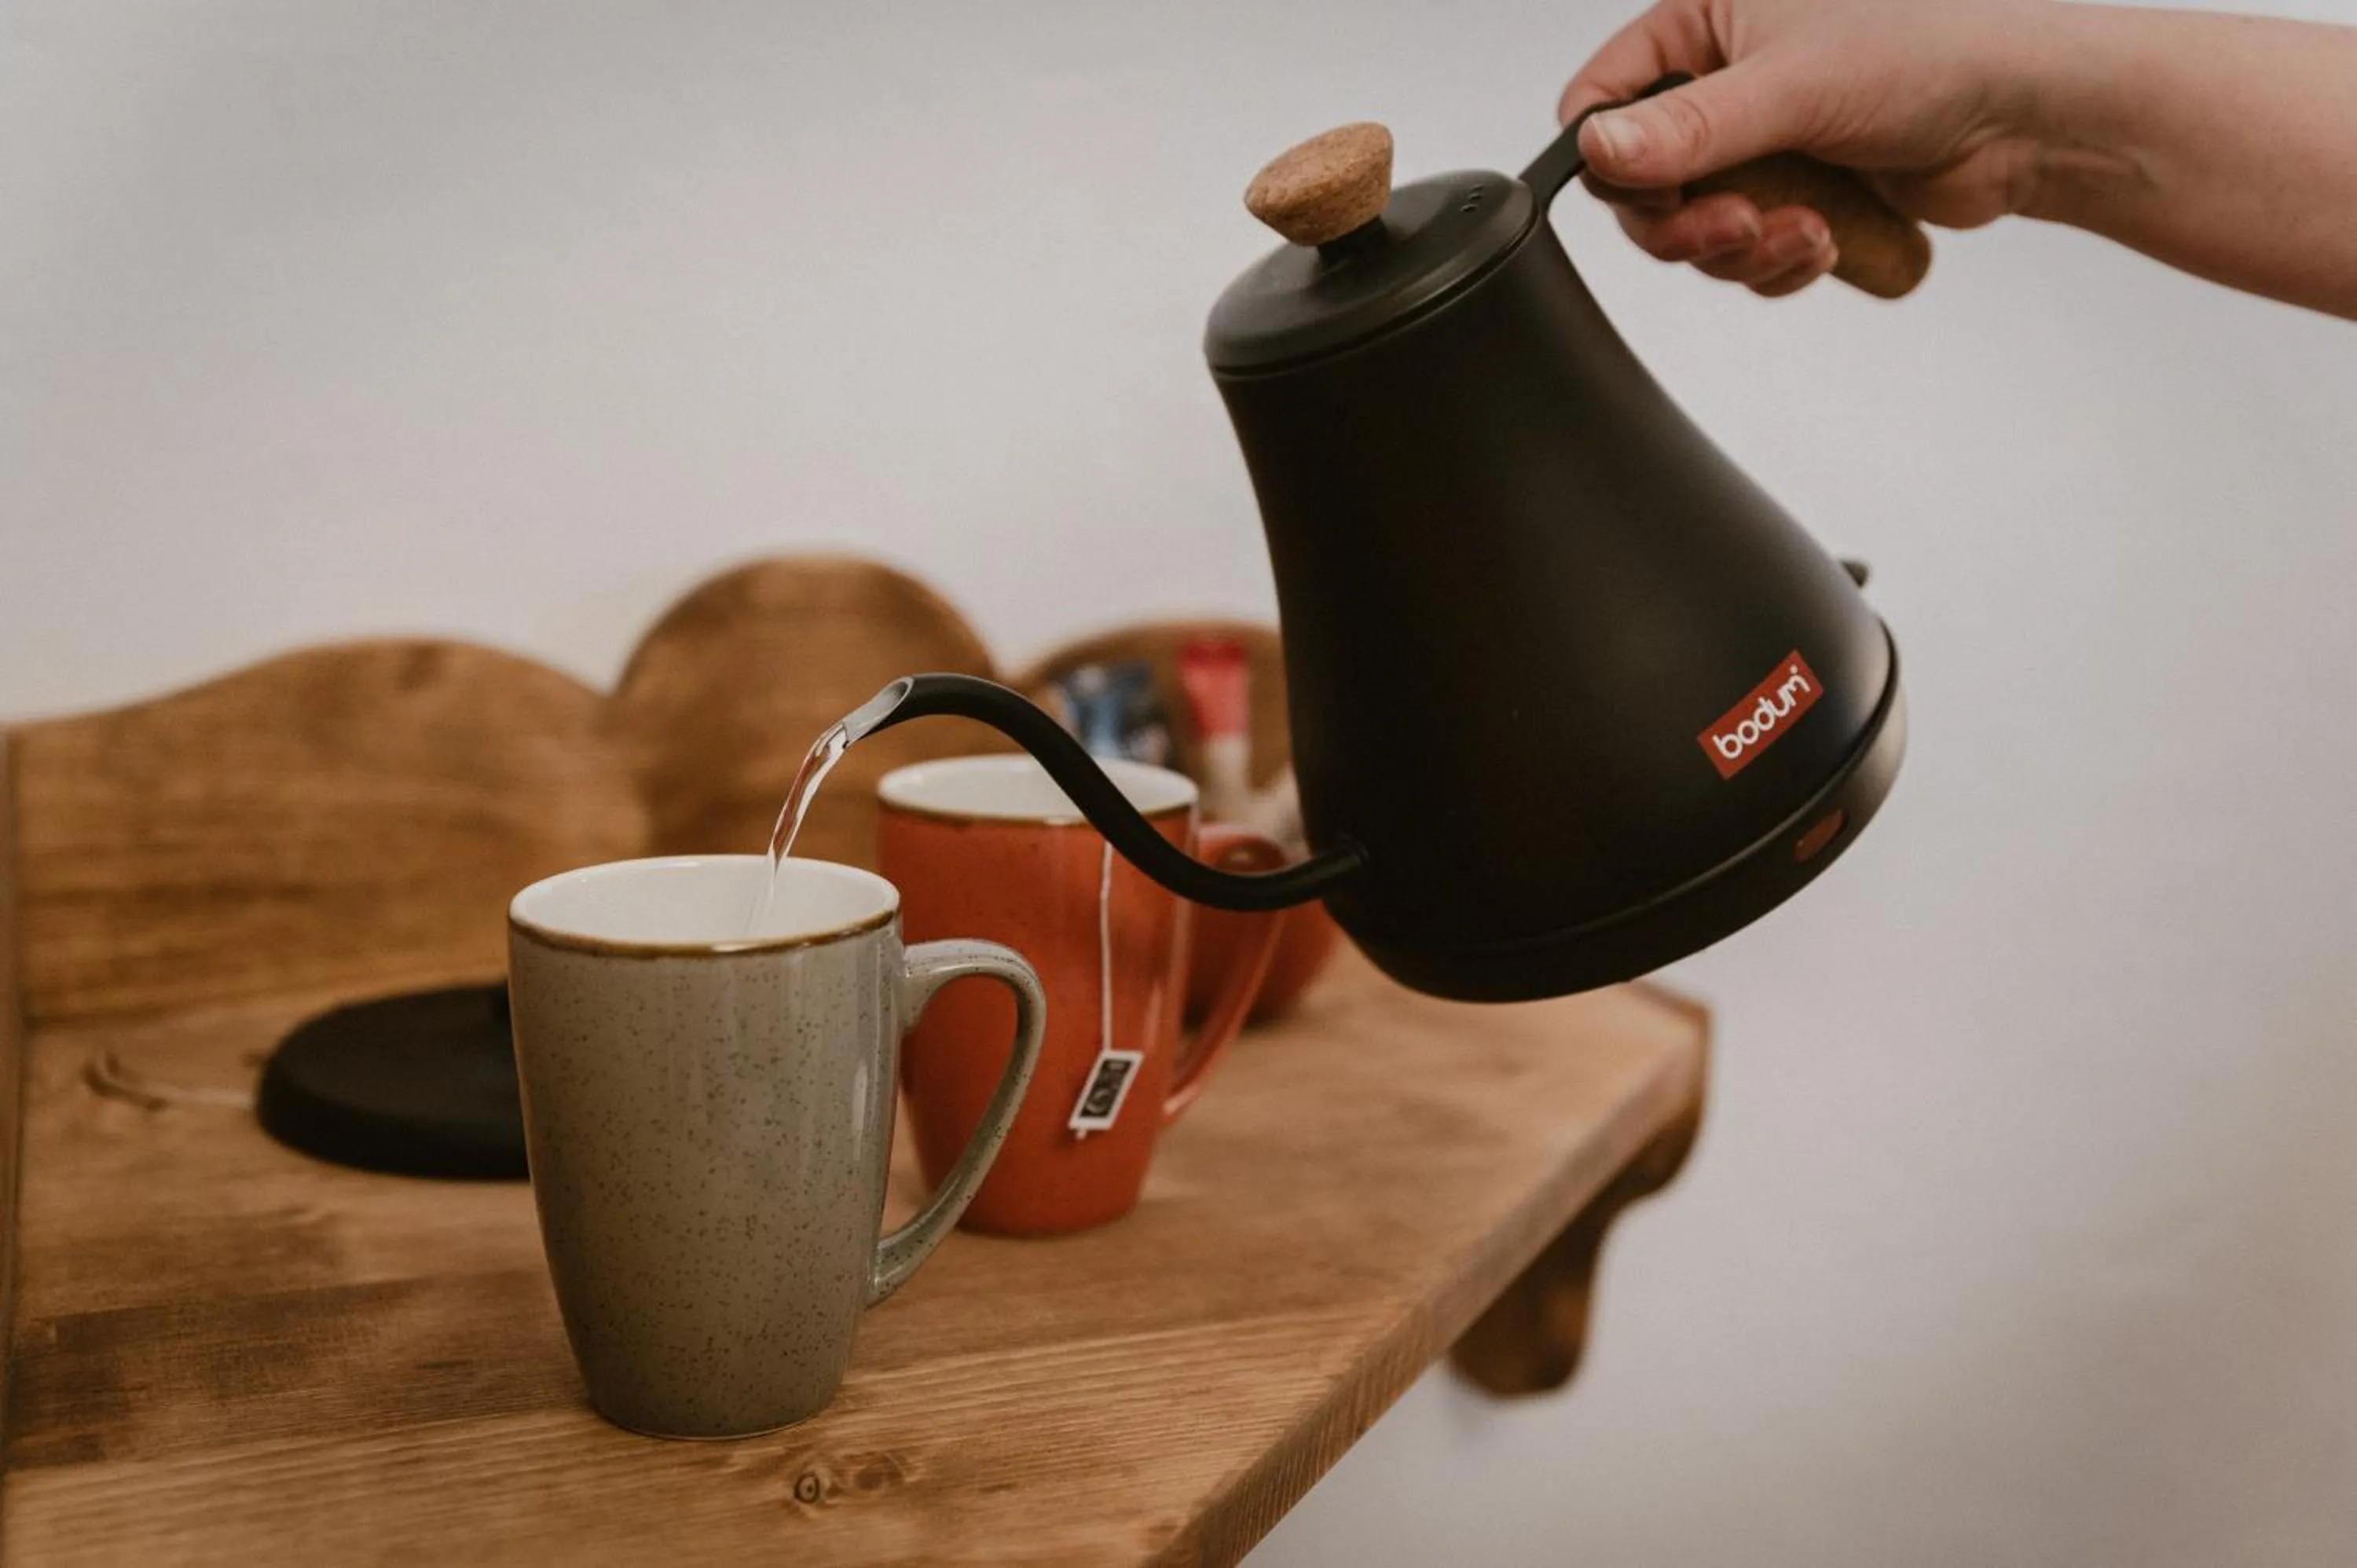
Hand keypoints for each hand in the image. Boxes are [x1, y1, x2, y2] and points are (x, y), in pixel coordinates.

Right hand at [1563, 0, 2055, 295]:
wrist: (2030, 113)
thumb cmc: (1939, 52)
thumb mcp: (1795, 85)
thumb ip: (1689, 127)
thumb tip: (1597, 151)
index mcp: (1707, 18)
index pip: (1603, 96)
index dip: (1612, 158)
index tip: (1653, 194)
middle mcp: (1726, 77)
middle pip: (1644, 183)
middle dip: (1692, 223)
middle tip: (1739, 227)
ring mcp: (1760, 140)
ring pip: (1695, 229)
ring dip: (1745, 250)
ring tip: (1807, 231)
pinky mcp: (1794, 193)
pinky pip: (1747, 254)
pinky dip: (1780, 264)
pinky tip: (1828, 239)